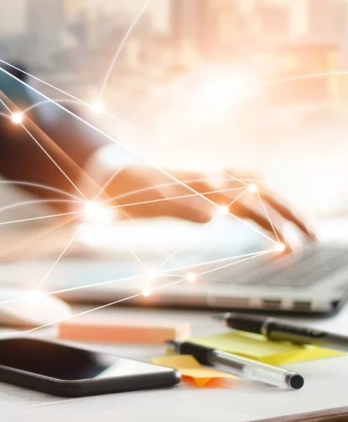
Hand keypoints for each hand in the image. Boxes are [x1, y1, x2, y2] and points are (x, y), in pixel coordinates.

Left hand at [93, 166, 315, 247]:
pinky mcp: (201, 184)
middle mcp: (212, 180)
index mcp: (206, 187)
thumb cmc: (127, 191)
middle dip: (290, 215)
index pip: (252, 206)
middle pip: (262, 195)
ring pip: (256, 189)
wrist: (108, 174)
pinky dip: (260, 193)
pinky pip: (240, 184)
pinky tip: (264, 196)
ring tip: (300, 229)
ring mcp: (207, 180)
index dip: (274, 226)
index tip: (289, 247)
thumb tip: (215, 216)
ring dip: (280, 207)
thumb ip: (183, 208)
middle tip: (313, 238)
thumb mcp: (151, 203)